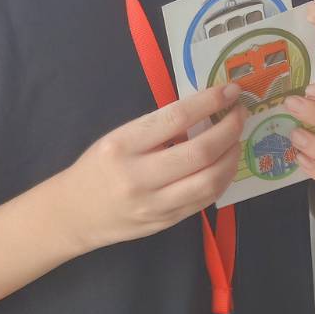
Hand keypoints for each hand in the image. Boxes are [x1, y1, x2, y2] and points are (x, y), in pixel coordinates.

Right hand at [66, 84, 245, 248]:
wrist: (73, 214)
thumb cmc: (98, 167)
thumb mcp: (118, 137)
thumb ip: (158, 127)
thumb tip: (205, 110)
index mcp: (123, 146)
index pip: (176, 118)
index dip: (209, 102)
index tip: (230, 91)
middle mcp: (139, 177)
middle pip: (200, 153)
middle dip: (229, 130)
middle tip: (240, 115)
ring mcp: (154, 205)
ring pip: (209, 181)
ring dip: (232, 157)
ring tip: (237, 140)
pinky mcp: (165, 222)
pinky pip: (205, 201)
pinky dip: (222, 179)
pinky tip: (226, 165)